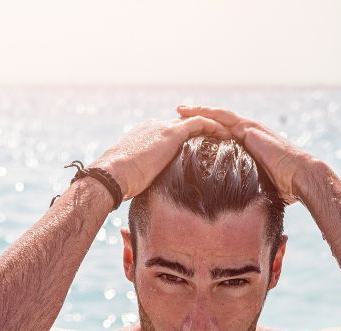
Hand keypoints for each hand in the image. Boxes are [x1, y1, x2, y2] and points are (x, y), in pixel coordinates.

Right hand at [91, 115, 233, 200]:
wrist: (112, 175)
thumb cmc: (120, 185)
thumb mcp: (136, 180)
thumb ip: (147, 181)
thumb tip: (153, 198)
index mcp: (145, 137)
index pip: (170, 135)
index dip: (187, 142)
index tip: (201, 151)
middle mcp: (154, 127)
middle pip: (184, 126)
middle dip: (202, 132)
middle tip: (220, 142)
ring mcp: (162, 128)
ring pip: (194, 121)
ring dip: (212, 127)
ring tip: (228, 137)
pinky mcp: (170, 133)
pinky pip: (199, 124)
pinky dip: (213, 127)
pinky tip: (226, 136)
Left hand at [176, 105, 311, 204]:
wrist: (299, 176)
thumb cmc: (285, 187)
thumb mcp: (259, 187)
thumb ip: (247, 190)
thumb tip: (237, 210)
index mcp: (250, 145)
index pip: (223, 135)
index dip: (206, 133)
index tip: (189, 135)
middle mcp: (249, 133)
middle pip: (217, 122)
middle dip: (197, 119)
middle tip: (177, 116)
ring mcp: (249, 129)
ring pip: (218, 116)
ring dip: (199, 112)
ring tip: (180, 110)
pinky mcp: (250, 129)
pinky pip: (225, 118)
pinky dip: (208, 114)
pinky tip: (193, 113)